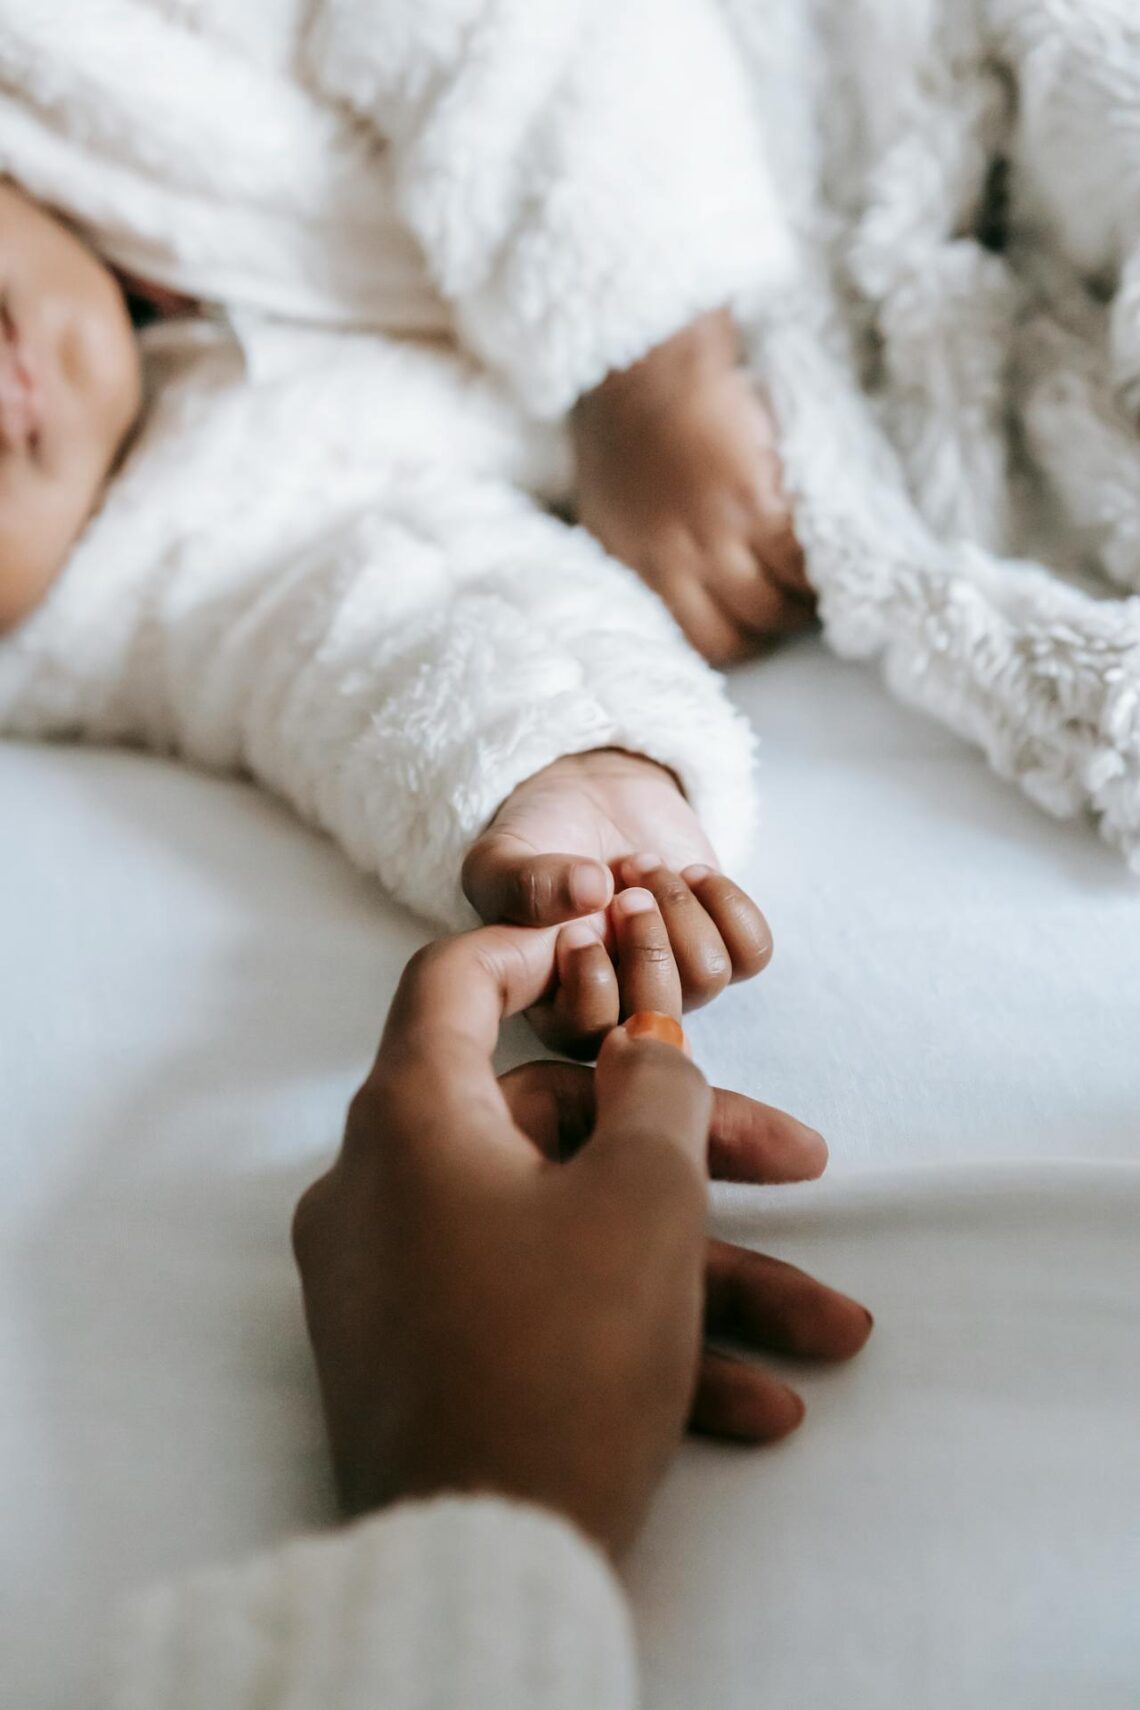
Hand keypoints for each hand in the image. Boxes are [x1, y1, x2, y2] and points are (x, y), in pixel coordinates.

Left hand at [293, 910, 871, 1559]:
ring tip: (827, 1330)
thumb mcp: (642, 1199)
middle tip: (803, 1168)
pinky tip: (758, 1403)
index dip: (537, 946)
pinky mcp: (426, 1361)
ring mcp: (400, 1282)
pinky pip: (538, 1311)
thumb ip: (656, 1093)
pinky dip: (636, 1336)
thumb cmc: (562, 1350)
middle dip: (693, 1155)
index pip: (452, 983)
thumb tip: (643, 1046)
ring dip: (698, 1274)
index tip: (610, 941)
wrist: (482, 1566)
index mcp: (410, 1121)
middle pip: (552, 1125)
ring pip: (567, 1234)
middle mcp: (385, 1189)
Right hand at [462, 747, 771, 1052]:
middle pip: (659, 1016)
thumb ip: (523, 882)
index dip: (593, 984)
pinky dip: (727, 903)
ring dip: (680, 908)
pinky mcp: (721, 945)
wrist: (591, 796)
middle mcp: (621, 1005)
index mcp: (557, 1004)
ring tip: (645, 866)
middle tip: (624, 890)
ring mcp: (676, 979)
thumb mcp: (503, 857)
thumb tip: (591, 893)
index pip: (588, 1037)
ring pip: (708, 978)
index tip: (577, 928)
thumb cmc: (538, 840)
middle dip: (647, 944)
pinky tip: (692, 874)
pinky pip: (753, 951)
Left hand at [572, 309, 815, 665]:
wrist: (645, 368)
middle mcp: (675, 564)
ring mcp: (717, 536)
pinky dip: (817, 564)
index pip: (701, 642)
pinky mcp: (755, 502)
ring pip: (776, 604)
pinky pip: (799, 560)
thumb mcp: (611, 510)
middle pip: (744, 632)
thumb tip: (675, 592)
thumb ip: (642, 557)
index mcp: (637, 569)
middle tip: (796, 601)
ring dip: (803, 599)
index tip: (757, 624)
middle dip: (774, 624)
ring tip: (815, 578)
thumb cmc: (626, 430)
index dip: (739, 640)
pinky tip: (825, 550)